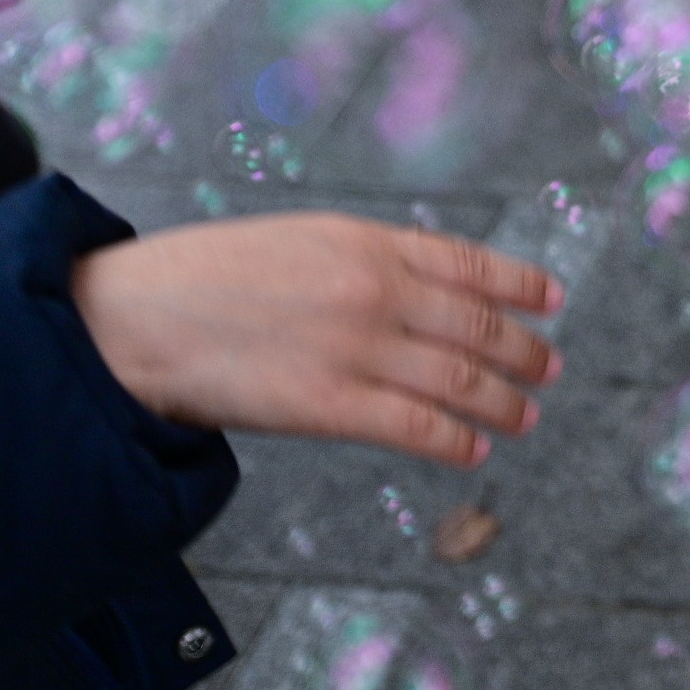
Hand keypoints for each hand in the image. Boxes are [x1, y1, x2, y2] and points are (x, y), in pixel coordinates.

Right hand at [71, 213, 563, 467]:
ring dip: (503, 401)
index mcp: (367, 242)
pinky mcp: (329, 405)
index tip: (552, 299)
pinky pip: (414, 425)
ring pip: (458, 378)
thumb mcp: (301, 240)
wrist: (136, 319)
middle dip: (523, 349)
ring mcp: (356, 348)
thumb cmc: (209, 278)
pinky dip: (454, 439)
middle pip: (476, 324)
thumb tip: (424, 286)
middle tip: (551, 367)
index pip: (467, 262)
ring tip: (527, 416)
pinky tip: (475, 450)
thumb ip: (366, 258)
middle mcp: (374, 290)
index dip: (518, 284)